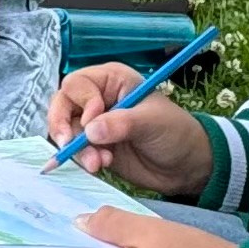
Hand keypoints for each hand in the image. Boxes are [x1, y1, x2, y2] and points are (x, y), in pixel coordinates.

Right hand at [44, 64, 211, 197]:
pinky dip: (83, 159)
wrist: (186, 166)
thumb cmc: (175, 132)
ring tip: (99, 162)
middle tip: (69, 145)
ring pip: (66, 131)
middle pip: (62, 105)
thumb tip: (91, 129)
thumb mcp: (152, 123)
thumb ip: (122, 123)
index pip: (78, 84)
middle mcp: (98, 99)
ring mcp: (95, 124)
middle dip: (63, 127)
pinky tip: (101, 165)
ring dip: (77, 149)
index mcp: (112, 80)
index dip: (80, 103)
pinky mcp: (94, 147)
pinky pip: (75, 151)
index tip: (92, 122)